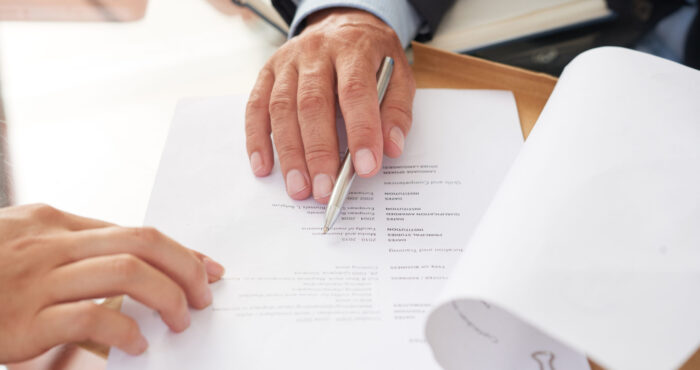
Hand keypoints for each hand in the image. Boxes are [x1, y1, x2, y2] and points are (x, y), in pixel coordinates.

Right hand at [0, 204, 224, 362]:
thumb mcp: (26, 248)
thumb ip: (76, 251)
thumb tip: (138, 270)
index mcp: (54, 222)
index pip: (136, 231)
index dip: (181, 250)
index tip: (210, 269)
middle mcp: (48, 244)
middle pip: (141, 243)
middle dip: (185, 268)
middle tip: (204, 296)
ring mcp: (34, 280)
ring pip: (126, 274)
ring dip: (167, 298)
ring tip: (180, 321)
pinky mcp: (21, 321)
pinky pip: (91, 319)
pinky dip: (125, 332)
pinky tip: (137, 346)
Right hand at [245, 8, 414, 202]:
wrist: (343, 23)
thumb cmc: (372, 57)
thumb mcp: (399, 75)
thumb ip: (397, 111)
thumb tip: (390, 148)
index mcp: (353, 49)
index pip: (355, 92)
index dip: (361, 131)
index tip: (365, 168)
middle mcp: (315, 52)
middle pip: (312, 104)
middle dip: (319, 152)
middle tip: (325, 190)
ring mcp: (286, 62)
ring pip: (281, 108)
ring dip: (289, 153)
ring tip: (299, 188)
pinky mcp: (266, 73)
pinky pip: (255, 107)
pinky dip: (257, 140)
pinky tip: (264, 168)